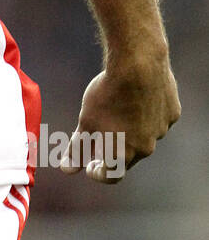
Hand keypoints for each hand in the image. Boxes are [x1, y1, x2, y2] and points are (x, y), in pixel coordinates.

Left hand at [60, 55, 179, 183]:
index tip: (90, 163)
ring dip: (131, 130)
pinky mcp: (172, 113)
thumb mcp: (86, 122)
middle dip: (113, 150)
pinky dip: (147, 113)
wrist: (138, 64)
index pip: (111, 175)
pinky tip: (137, 96)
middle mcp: (146, 148)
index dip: (98, 172)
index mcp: (123, 155)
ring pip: (144, 136)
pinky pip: (157, 119)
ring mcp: (161, 131)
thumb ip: (77, 149)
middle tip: (102, 133)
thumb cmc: (107, 94)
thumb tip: (68, 169)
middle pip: (128, 157)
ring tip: (118, 108)